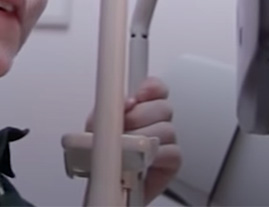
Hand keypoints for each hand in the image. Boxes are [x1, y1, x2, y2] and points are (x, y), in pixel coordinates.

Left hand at [86, 76, 181, 202]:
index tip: (137, 97)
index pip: (156, 88)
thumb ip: (107, 109)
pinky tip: (142, 160)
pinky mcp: (171, 161)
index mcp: (140, 107)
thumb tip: (122, 103)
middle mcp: (155, 121)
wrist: (105, 181)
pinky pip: (173, 152)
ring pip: (167, 129)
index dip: (151, 88)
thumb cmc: (101, 154)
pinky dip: (156, 155)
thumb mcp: (95, 126)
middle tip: (124, 127)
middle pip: (163, 106)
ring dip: (144, 138)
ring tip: (127, 148)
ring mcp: (165, 140)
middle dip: (140, 116)